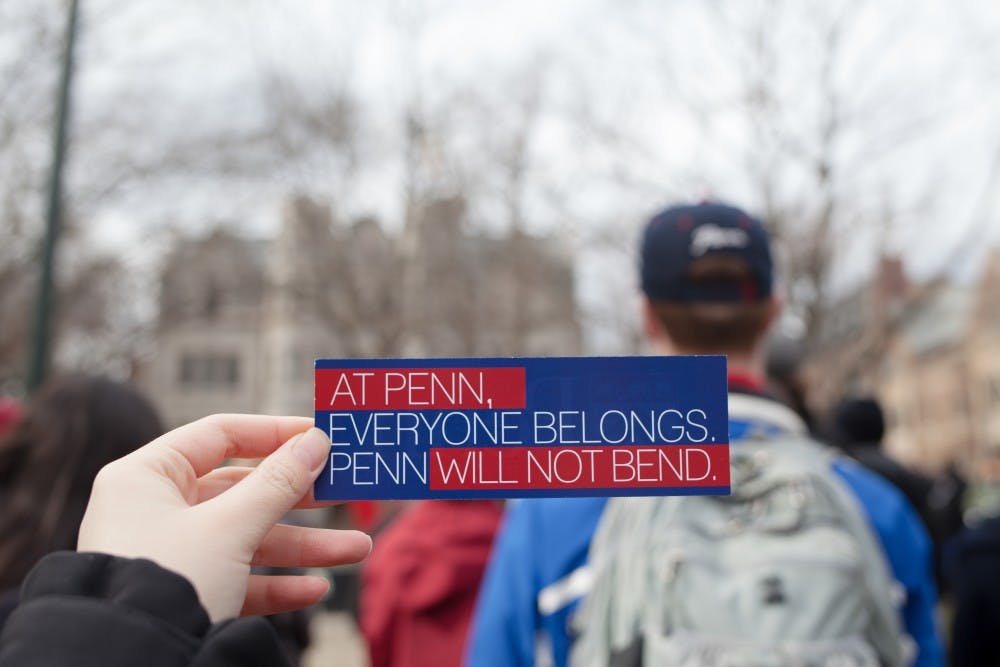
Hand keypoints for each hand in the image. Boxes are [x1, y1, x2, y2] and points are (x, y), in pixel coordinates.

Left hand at [77, 414, 370, 621]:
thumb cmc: (166, 580)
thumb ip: (278, 482)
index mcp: (147, 477)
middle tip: (345, 492)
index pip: (220, 436)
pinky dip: (277, 584)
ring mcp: (169, 555)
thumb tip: (316, 442)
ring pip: (248, 539)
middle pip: (243, 491)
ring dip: (303, 547)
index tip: (320, 436)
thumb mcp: (230, 526)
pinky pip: (238, 580)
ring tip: (356, 550)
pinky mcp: (184, 595)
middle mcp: (155, 511)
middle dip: (302, 500)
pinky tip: (315, 589)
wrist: (129, 665)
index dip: (274, 433)